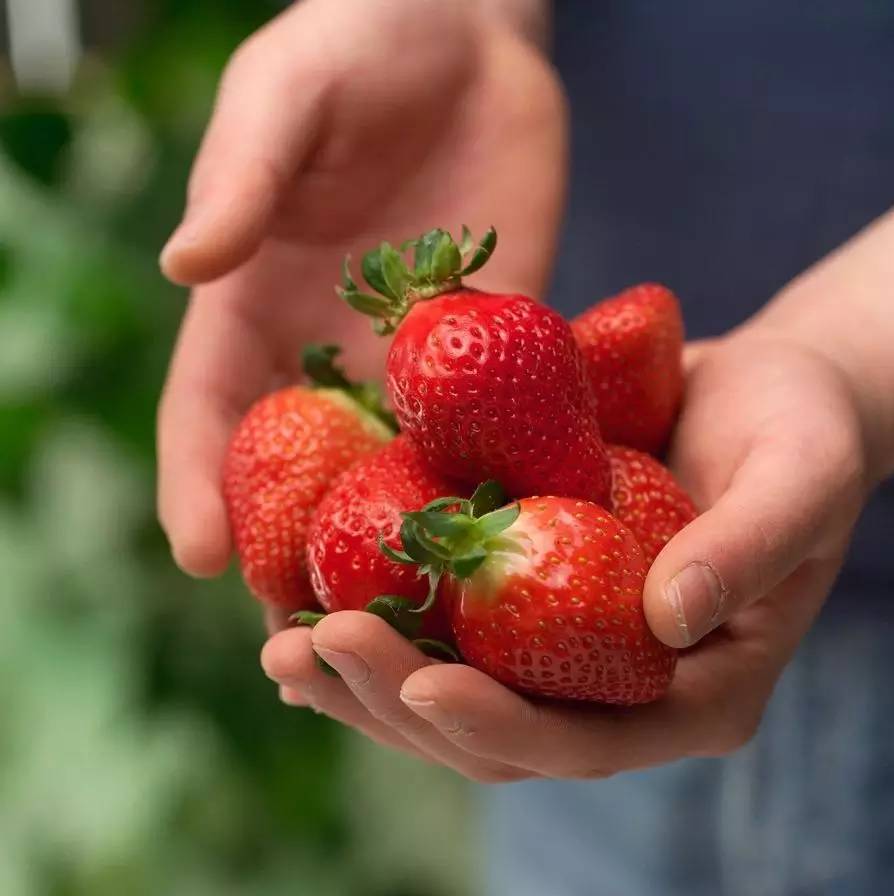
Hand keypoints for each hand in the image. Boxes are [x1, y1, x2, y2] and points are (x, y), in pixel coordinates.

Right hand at [157, 0, 566, 576]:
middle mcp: (326, 351)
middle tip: (302, 633)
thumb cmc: (355, 43)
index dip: (198, 484)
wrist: (470, 39)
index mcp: (254, 305)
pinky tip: (502, 548)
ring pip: (391, 474)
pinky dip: (486, 486)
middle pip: (298, 471)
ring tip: (403, 624)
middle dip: (294, 550)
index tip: (202, 557)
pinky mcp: (490, 351)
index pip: (210, 412)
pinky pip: (485, 427)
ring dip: (392, 549)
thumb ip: (244, 179)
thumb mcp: (287, 96)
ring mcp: (410, 361)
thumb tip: (186, 264)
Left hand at [261, 333, 870, 780]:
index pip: (587, 740)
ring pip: (453, 690)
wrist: (765, 392)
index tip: (423, 684)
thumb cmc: (801, 433)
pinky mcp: (528, 596)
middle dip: (397, 701)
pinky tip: (307, 604)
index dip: (503, 725)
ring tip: (282, 641)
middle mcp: (618, 686)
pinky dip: (378, 620)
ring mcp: (566, 646)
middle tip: (306, 650)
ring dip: (363, 676)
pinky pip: (444, 626)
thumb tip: (667, 618)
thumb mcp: (799, 478)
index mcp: (693, 691)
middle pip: (497, 734)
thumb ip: (749, 549)